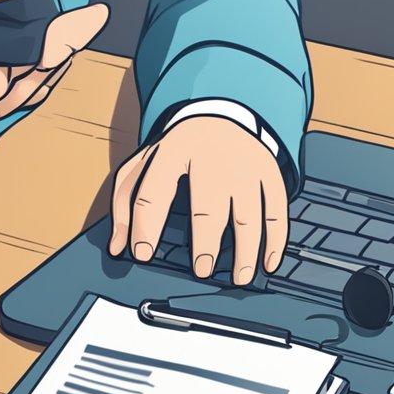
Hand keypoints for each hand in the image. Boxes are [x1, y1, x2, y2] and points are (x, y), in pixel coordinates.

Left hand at [108, 115, 288, 285]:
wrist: (217, 115)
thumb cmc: (177, 152)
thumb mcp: (143, 168)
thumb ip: (126, 205)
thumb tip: (117, 246)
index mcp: (172, 153)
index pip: (153, 194)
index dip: (145, 227)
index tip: (143, 254)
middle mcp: (211, 156)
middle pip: (208, 206)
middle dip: (205, 243)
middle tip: (201, 270)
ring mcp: (244, 163)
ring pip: (247, 213)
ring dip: (245, 250)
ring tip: (238, 278)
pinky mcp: (268, 171)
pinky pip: (276, 209)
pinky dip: (275, 239)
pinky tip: (268, 261)